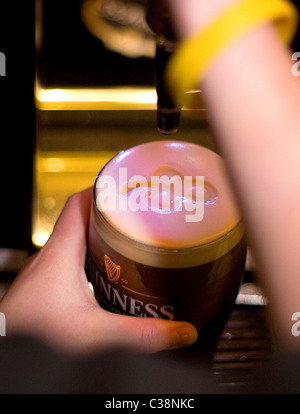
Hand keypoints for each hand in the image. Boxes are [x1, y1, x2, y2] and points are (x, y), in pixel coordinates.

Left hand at [0, 188, 197, 354]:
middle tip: (136, 214)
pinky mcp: (48, 284)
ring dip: (101, 235)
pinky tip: (107, 272)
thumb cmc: (35, 334)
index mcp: (61, 252)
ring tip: (128, 239)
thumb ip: (139, 333)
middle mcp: (51, 255)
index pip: (78, 203)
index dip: (102, 189)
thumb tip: (178, 332)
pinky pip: (72, 257)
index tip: (125, 186)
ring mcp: (48, 269)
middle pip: (81, 218)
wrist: (8, 347)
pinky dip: (91, 256)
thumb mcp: (94, 333)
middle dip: (110, 213)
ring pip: (76, 238)